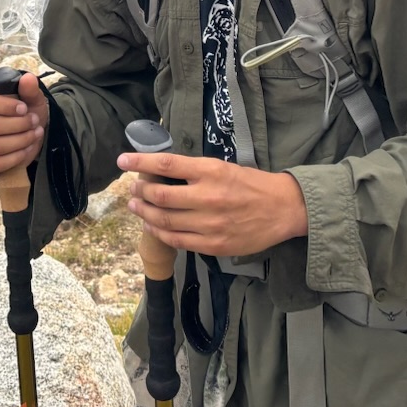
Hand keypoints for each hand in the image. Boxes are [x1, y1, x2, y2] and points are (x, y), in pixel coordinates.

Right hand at [0, 70, 47, 179]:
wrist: (29, 137)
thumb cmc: (25, 115)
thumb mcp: (31, 100)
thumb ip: (29, 89)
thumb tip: (28, 78)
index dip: (4, 106)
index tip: (24, 108)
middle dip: (18, 125)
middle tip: (34, 122)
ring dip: (20, 141)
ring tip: (35, 135)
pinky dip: (14, 158)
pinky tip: (26, 151)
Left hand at [118, 150, 308, 257]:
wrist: (283, 209)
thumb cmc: (252, 185)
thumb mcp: (224, 167)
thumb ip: (195, 171)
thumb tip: (163, 170)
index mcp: (211, 171)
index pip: (167, 164)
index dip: (141, 162)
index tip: (122, 161)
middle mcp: (208, 196)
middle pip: (161, 194)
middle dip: (141, 191)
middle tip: (132, 188)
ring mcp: (210, 224)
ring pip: (165, 220)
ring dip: (145, 212)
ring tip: (136, 206)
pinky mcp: (214, 245)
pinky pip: (178, 240)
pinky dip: (160, 232)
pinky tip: (152, 225)